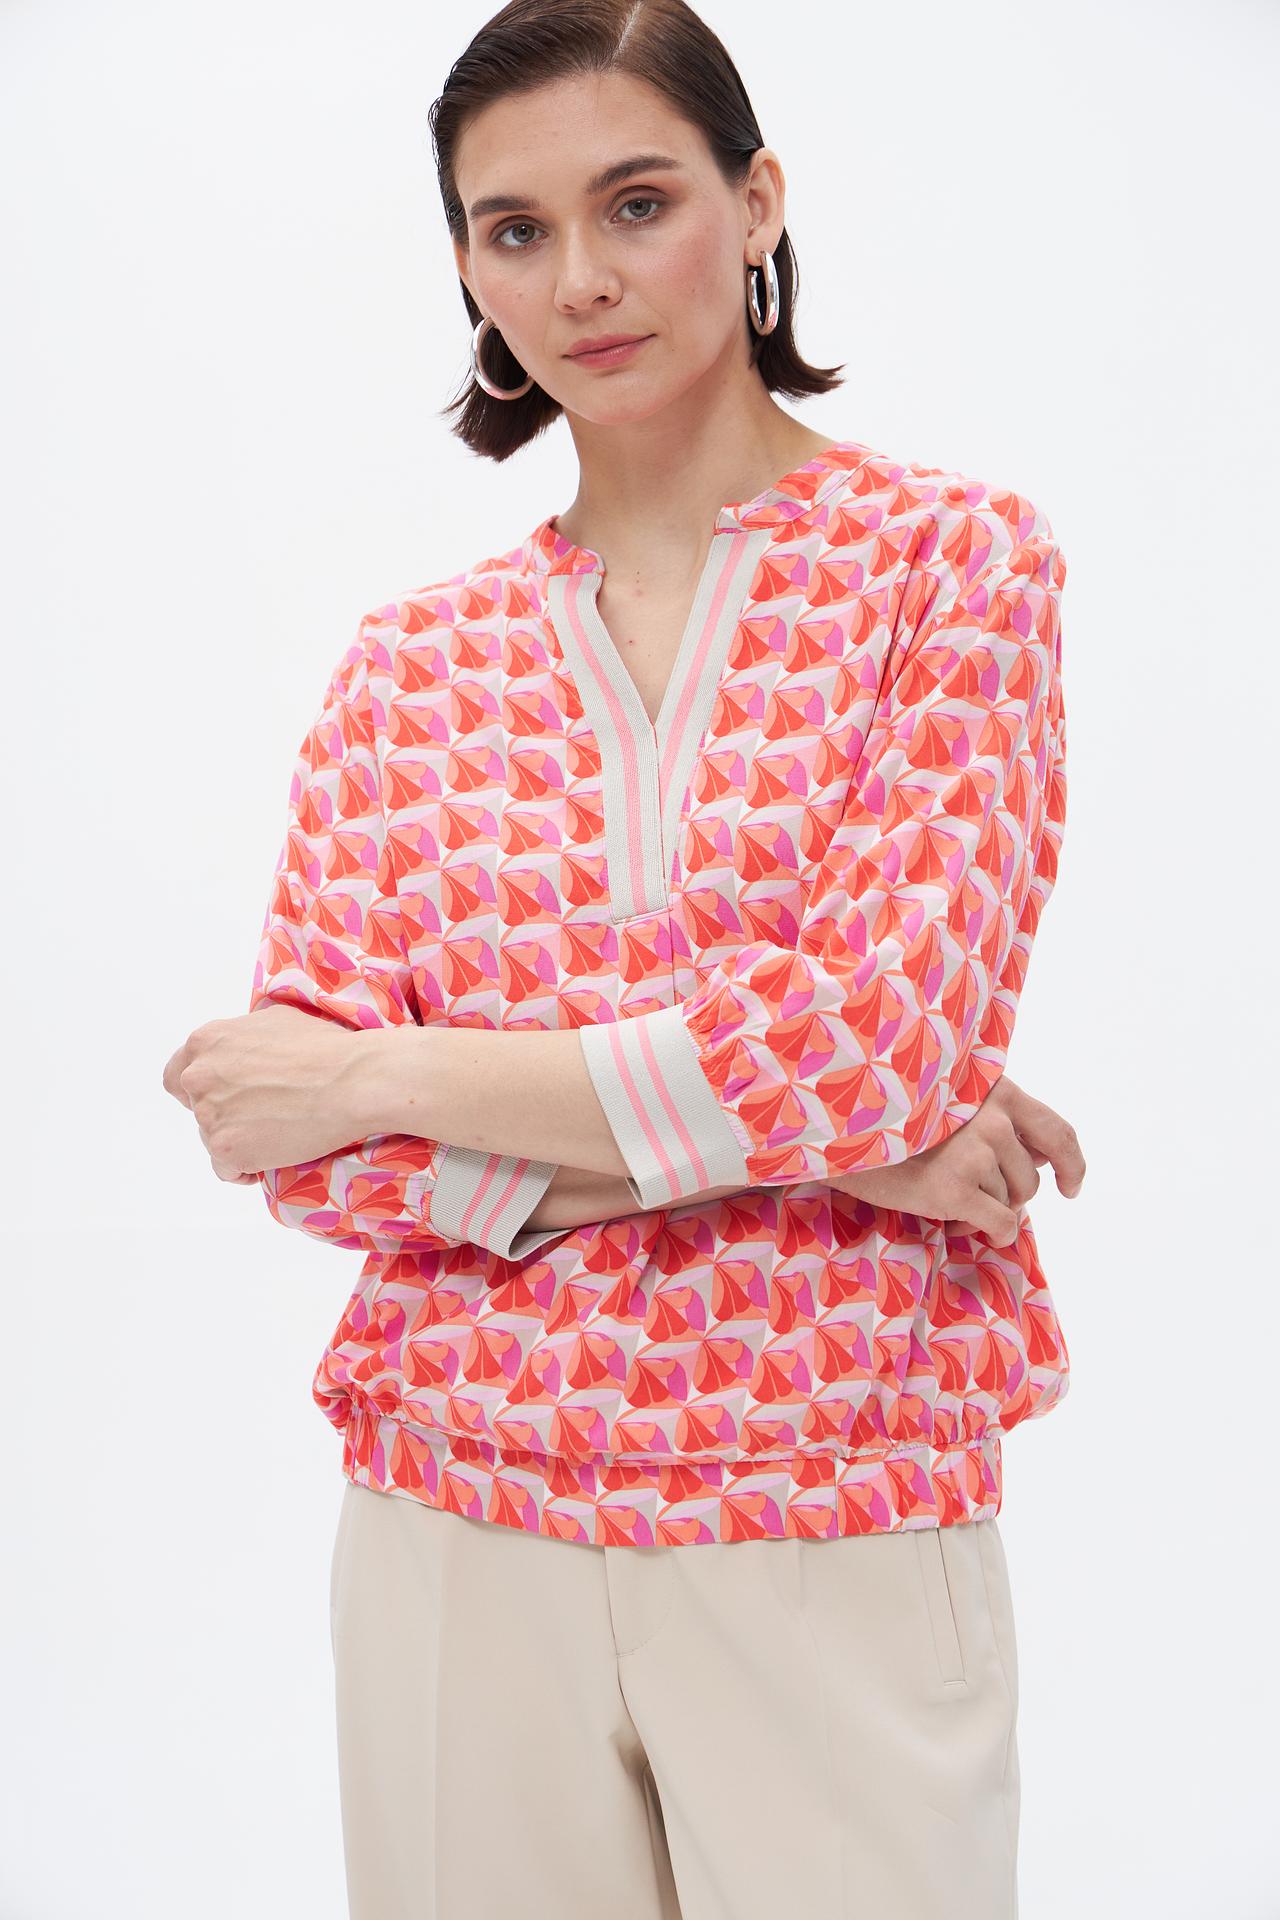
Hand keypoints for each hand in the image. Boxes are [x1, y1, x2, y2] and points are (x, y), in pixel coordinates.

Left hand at [162, 1003, 374, 1181]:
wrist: (352, 1081)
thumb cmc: (324, 1048)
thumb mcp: (273, 1021)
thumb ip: (240, 1039)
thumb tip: (241, 1050)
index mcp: (205, 1042)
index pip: (177, 1075)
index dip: (201, 1089)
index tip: (223, 1096)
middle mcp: (198, 1077)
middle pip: (196, 1109)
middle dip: (225, 1113)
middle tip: (261, 1115)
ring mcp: (209, 1115)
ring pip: (212, 1139)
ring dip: (239, 1139)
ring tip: (278, 1132)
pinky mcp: (226, 1150)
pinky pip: (226, 1169)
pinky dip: (246, 1168)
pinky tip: (273, 1154)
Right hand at [830, 1074, 1085, 1245]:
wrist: (838, 1129)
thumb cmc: (890, 1116)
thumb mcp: (949, 1100)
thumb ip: (994, 1118)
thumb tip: (1038, 1159)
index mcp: (994, 1090)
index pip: (1056, 1131)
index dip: (1071, 1164)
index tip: (1069, 1187)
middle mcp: (990, 1117)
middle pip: (1029, 1177)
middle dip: (1009, 1195)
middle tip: (973, 1196)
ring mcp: (973, 1152)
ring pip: (1014, 1202)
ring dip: (989, 1210)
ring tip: (948, 1198)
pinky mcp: (953, 1188)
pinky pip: (1001, 1225)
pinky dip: (991, 1232)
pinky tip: (960, 1222)